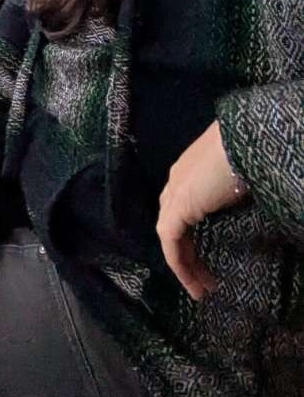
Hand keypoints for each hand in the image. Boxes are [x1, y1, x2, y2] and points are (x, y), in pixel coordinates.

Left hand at [156, 120, 246, 300]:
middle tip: (205, 279)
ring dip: (183, 262)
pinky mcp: (178, 204)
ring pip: (170, 233)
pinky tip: (191, 282)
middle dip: (186, 251)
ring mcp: (176, 190)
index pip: (183, 205)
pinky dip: (178, 261)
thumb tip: (257, 207)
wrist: (246, 138)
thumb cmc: (252, 156)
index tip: (209, 256)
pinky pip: (170, 239)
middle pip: (173, 221)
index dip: (192, 232)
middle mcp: (178, 178)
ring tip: (200, 288)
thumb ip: (237, 195)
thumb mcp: (244, 179)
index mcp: (191, 169)